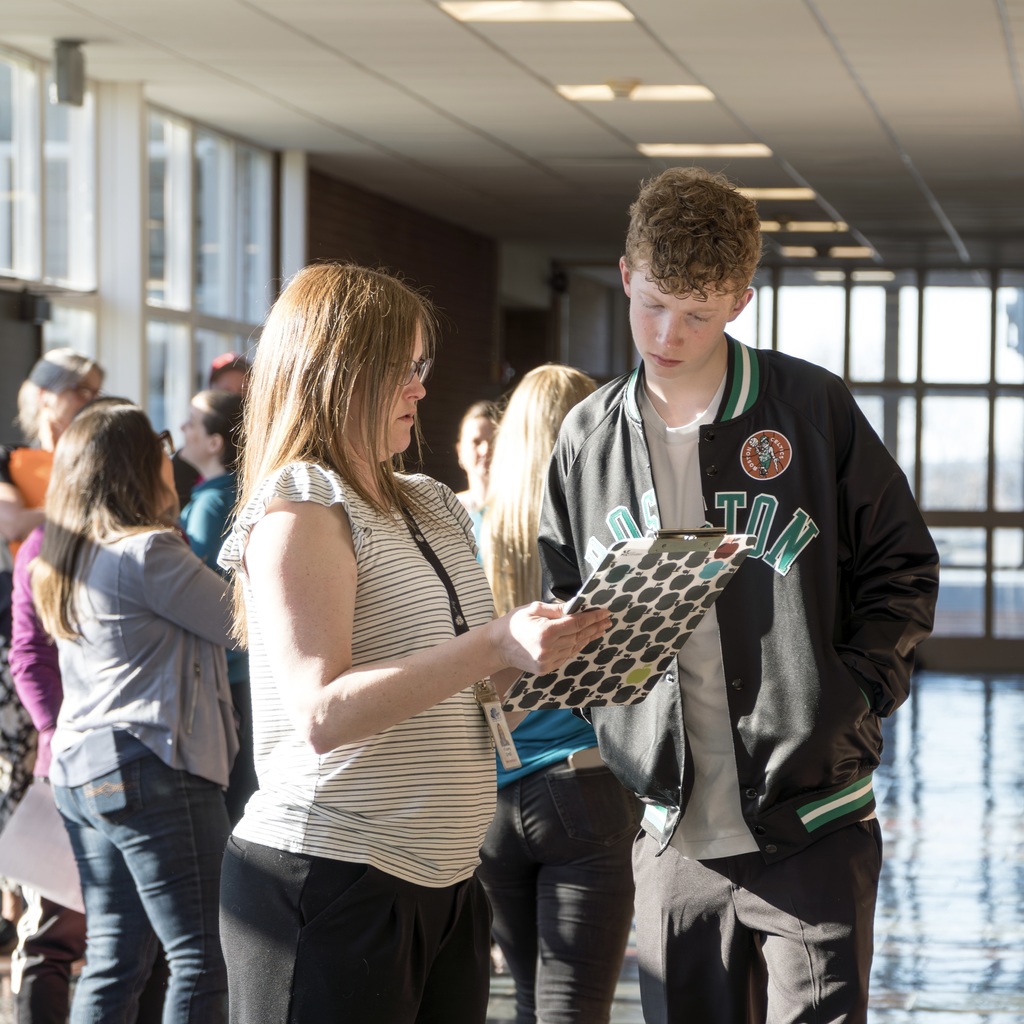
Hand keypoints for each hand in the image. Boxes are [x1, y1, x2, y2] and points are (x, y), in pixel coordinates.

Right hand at [495, 601, 611, 675]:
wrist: (497, 646)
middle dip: (594, 627)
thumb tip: (575, 606)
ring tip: (599, 629)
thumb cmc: (514, 623)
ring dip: (588, 638)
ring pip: (575, 648)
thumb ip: (556, 609)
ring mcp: (548, 661)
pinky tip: (584, 639)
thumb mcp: (534, 609)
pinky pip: (567, 656)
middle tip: (607, 620)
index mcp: (546, 632)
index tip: (604, 612)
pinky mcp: (546, 669)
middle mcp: (548, 649)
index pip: (576, 624)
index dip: (592, 618)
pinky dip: (576, 647)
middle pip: (578, 636)